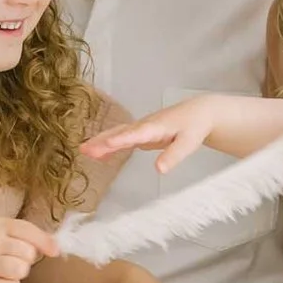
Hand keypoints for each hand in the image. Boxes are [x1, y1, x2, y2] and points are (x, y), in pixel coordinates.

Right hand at [0, 215, 58, 282]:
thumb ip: (22, 236)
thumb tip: (55, 247)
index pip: (27, 230)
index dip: (45, 242)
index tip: (55, 251)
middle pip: (28, 254)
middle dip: (24, 261)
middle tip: (7, 262)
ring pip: (21, 271)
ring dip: (16, 275)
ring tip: (0, 272)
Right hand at [81, 96, 217, 174]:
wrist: (199, 111)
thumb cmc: (194, 126)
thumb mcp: (189, 143)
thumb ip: (174, 156)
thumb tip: (159, 170)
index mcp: (156, 127)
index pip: (136, 133)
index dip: (122, 138)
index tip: (108, 143)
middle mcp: (145, 126)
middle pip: (121, 133)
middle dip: (103, 140)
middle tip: (85, 149)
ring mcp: (141, 128)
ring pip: (118, 133)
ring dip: (101, 142)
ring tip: (84, 151)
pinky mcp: (140, 132)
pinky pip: (121, 138)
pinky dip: (108, 145)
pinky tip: (98, 155)